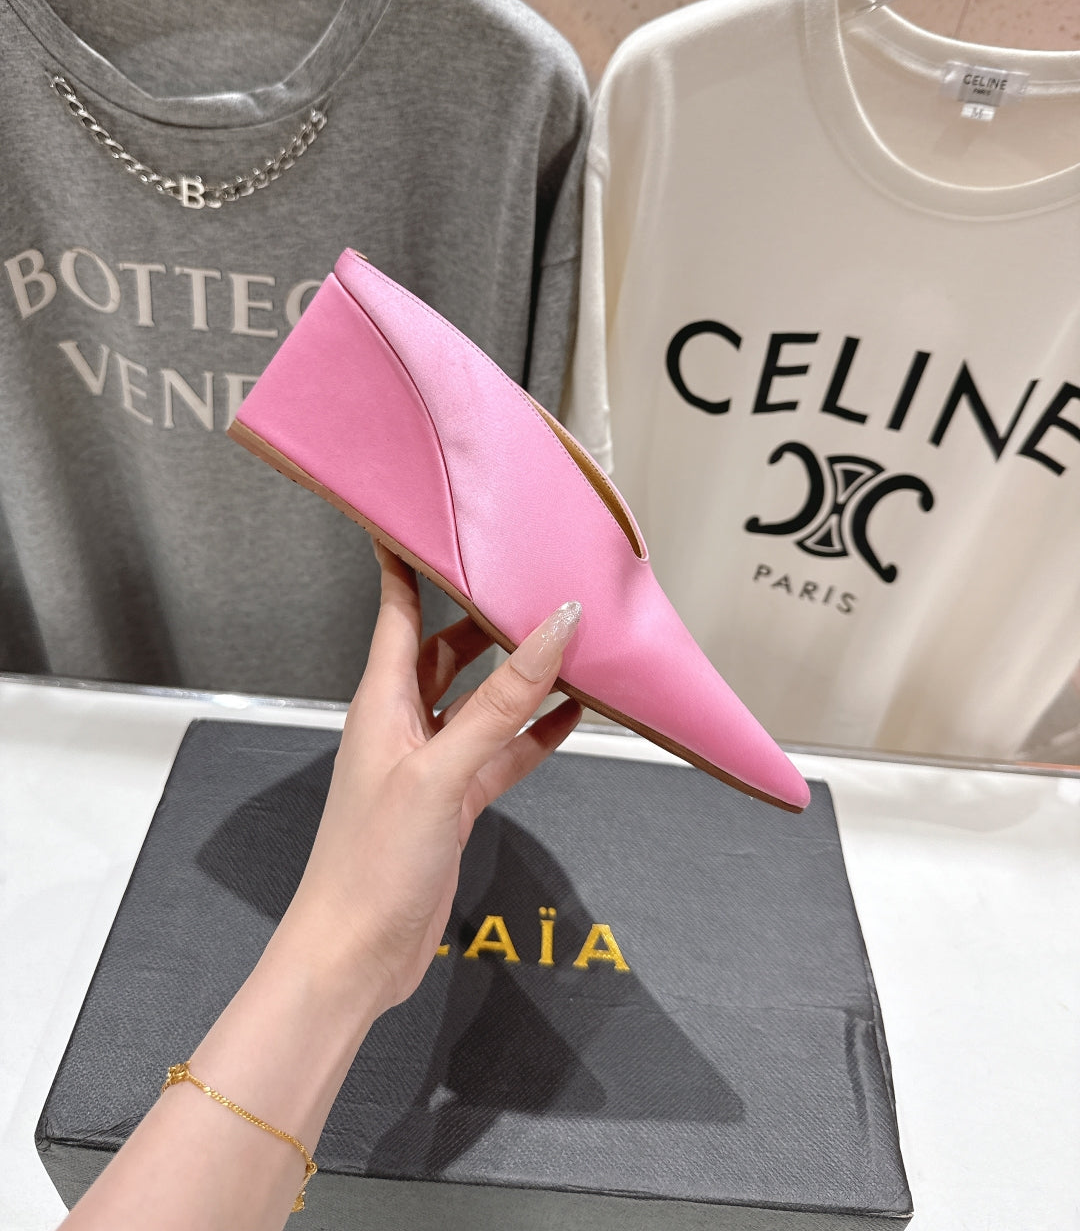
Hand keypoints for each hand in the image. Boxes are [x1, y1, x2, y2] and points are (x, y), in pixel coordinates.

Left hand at [285, 539, 582, 1014]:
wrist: (355, 956)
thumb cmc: (373, 861)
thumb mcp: (443, 772)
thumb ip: (502, 702)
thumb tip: (555, 627)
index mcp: (382, 701)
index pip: (396, 611)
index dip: (406, 562)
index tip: (421, 516)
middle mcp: (403, 723)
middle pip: (447, 649)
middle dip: (486, 616)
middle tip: (532, 580)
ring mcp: (431, 763)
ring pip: (482, 701)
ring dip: (521, 676)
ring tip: (570, 642)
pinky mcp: (455, 802)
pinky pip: (501, 752)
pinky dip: (533, 733)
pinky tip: (573, 715)